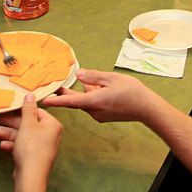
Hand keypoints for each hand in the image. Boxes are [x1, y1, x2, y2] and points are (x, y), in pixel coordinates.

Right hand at [0, 93, 62, 180]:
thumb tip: (30, 96)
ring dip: (9, 134)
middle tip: (0, 118)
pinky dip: (13, 145)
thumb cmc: (32, 149)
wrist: (30, 176)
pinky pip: (23, 147)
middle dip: (12, 123)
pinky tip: (3, 145)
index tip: (10, 108)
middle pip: (29, 124)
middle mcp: (50, 135)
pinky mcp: (35, 157)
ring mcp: (42, 147)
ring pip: (24, 136)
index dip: (22, 110)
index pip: (37, 112)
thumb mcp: (27, 124)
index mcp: (52, 125)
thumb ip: (28, 109)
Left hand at [40, 69, 157, 122]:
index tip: (45, 101)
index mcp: (95, 101)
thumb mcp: (112, 78)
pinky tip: (104, 90)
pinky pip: (93, 105)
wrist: (146, 108)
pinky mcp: (104, 117)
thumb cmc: (131, 91)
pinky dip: (93, 97)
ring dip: (87, 93)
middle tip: (57, 85)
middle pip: (77, 101)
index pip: (71, 101)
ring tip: (98, 82)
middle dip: (68, 93)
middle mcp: (94, 111)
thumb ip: (93, 76)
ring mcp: (99, 115)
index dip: (57, 100)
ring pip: (86, 102)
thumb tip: (78, 74)